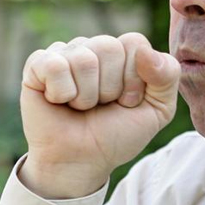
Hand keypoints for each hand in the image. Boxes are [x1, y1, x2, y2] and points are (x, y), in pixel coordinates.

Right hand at [19, 33, 180, 198]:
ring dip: (86, 95)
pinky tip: (59, 101)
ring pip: (83, 58)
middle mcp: (92, 47)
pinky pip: (54, 65)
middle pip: (108, 46)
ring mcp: (64, 54)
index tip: (127, 102)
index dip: (134, 78)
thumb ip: (167, 75)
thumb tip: (145, 51)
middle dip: (110, 88)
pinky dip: (61, 92)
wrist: (82, 162)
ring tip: (80, 107)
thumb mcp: (158, 110)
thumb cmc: (116, 134)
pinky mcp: (37, 66)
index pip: (134, 42)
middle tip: (101, 106)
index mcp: (121, 53)